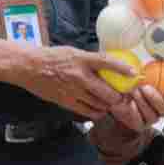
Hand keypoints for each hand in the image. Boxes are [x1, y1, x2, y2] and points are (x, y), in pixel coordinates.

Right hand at [18, 47, 137, 120]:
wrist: (29, 66)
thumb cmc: (52, 57)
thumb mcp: (74, 52)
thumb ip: (90, 60)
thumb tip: (110, 65)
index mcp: (81, 59)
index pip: (107, 62)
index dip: (123, 69)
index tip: (134, 74)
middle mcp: (79, 75)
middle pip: (108, 92)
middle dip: (119, 97)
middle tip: (124, 96)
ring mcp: (72, 90)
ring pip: (100, 104)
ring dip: (108, 105)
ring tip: (110, 102)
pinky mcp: (66, 101)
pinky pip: (88, 112)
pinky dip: (97, 112)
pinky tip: (98, 108)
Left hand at [105, 83, 163, 133]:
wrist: (121, 87)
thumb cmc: (141, 79)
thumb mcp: (155, 69)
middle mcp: (163, 111)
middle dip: (156, 99)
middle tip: (145, 87)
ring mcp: (151, 119)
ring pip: (152, 116)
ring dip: (143, 103)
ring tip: (134, 90)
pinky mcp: (138, 124)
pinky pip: (138, 121)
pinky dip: (134, 112)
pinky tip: (129, 102)